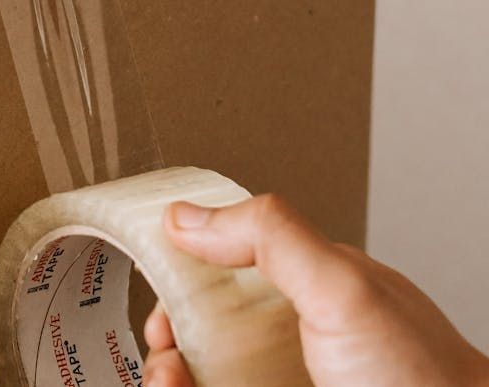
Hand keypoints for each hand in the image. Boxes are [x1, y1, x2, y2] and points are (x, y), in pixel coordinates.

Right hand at [141, 194, 488, 386]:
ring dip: (163, 373)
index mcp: (308, 292)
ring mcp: (276, 382)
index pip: (227, 264)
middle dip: (166, 329)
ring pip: (195, 373)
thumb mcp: (344, 289)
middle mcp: (289, 342)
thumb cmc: (424, 383)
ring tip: (169, 377)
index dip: (185, 269)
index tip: (159, 277)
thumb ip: (271, 236)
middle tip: (164, 338)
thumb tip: (188, 214)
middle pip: (200, 325)